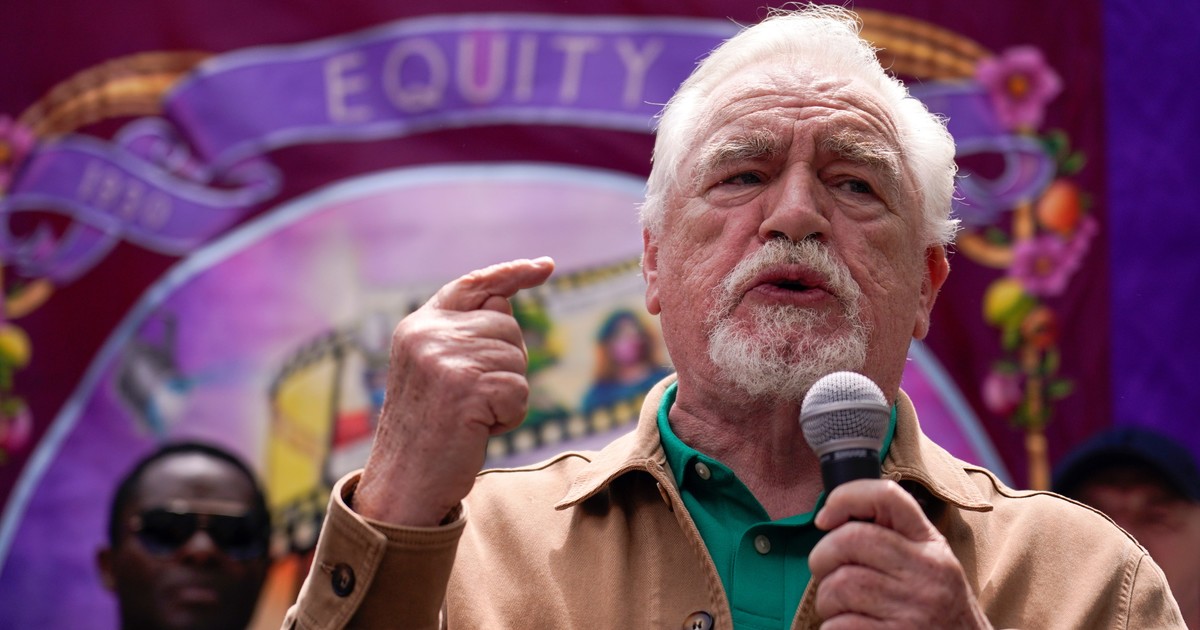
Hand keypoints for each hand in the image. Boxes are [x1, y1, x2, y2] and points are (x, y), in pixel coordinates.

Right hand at [353, 257, 555, 525]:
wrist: (403, 484)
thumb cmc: (427, 432)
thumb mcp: (437, 371)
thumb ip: (464, 335)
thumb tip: (506, 302)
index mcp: (418, 326)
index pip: (474, 285)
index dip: (513, 273)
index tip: (546, 267)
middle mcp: (428, 335)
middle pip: (508, 328)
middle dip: (506, 367)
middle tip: (470, 402)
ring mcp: (445, 359)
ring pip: (518, 360)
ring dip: (507, 395)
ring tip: (469, 417)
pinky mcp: (467, 387)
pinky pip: (520, 392)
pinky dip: (510, 417)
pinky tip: (477, 430)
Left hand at [809, 479, 991, 628]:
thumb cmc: (938, 612)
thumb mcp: (931, 566)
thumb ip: (894, 541)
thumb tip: (833, 522)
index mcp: (931, 545)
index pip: (887, 496)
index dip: (846, 497)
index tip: (825, 518)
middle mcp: (926, 572)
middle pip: (850, 540)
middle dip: (822, 556)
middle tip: (826, 573)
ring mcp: (914, 607)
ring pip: (839, 585)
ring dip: (827, 599)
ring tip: (842, 609)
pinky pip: (839, 625)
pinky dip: (832, 627)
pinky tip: (850, 629)